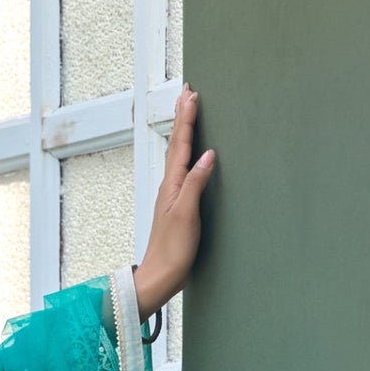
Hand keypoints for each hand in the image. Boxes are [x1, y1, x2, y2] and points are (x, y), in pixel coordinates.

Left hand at [134, 87, 215, 319]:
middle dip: (182, 117)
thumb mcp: (186, 215)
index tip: (191, 95)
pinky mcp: (178, 206)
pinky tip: (191, 155)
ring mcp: (173, 196)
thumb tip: (208, 154)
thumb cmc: (173, 250)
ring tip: (186, 113)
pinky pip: (184, 170)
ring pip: (178, 155)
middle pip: (177, 145)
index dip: (187, 119)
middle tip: (187, 93)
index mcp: (172, 185)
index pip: (181, 144)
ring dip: (183, 132)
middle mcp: (170, 186)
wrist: (161, 277)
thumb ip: (196, 184)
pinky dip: (187, 154)